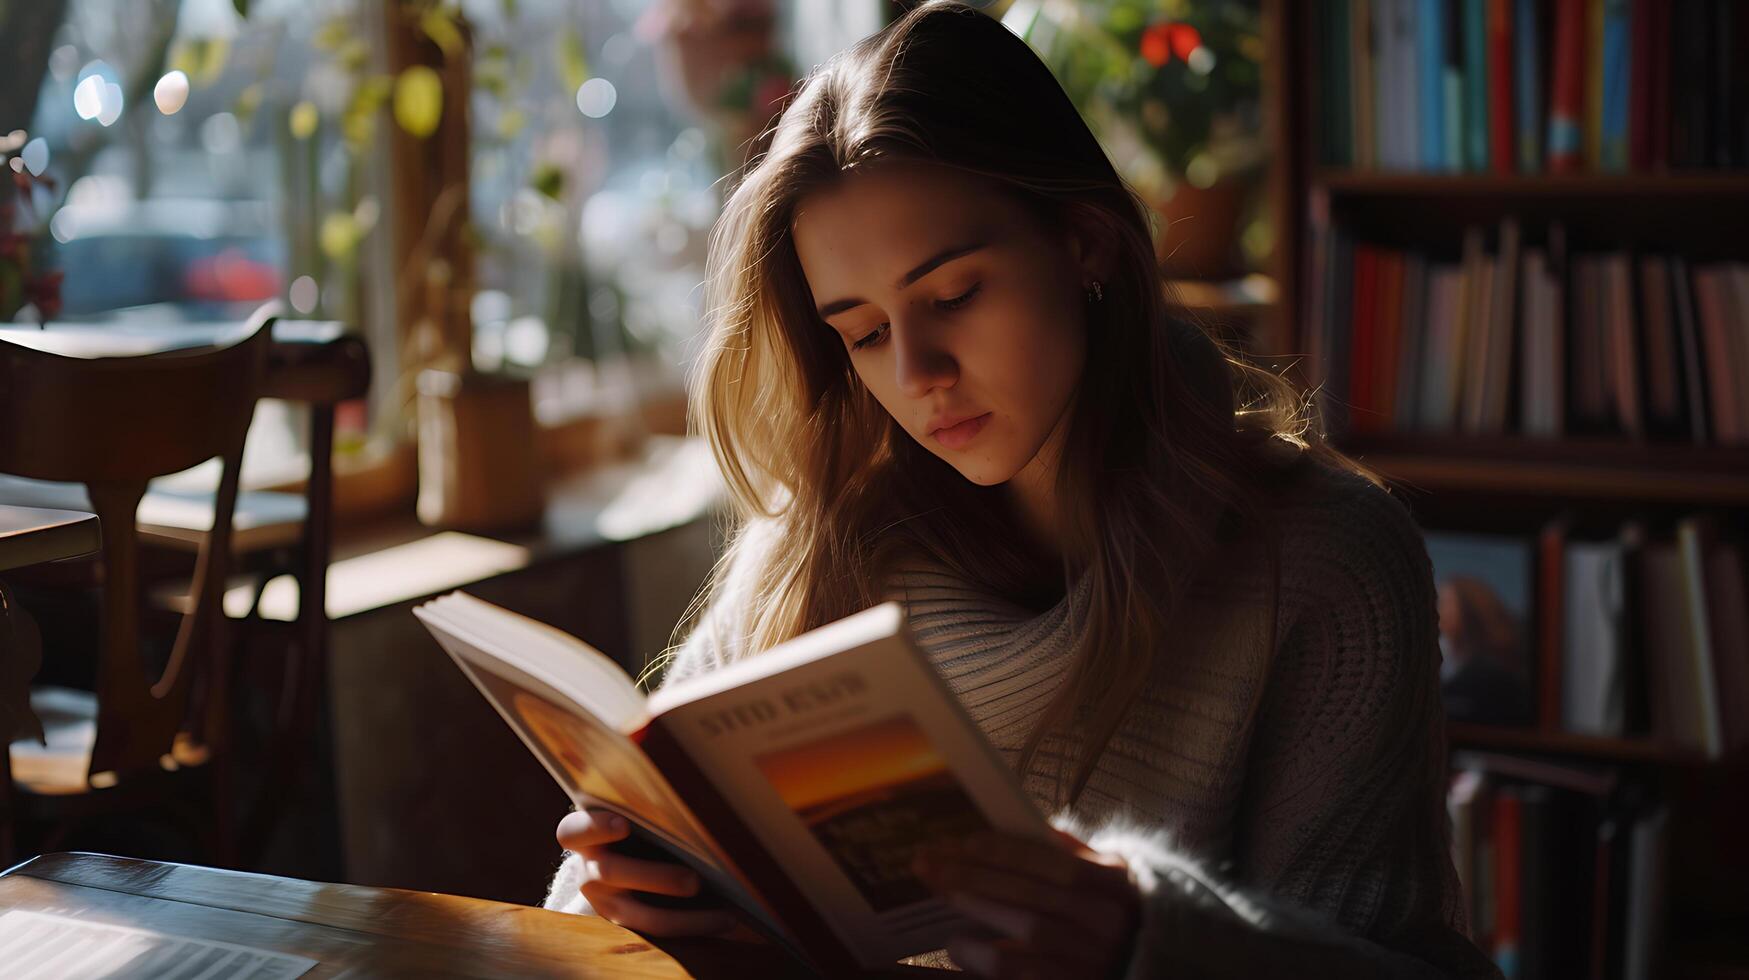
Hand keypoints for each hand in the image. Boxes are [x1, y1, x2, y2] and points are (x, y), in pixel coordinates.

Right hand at [555, 808, 738, 937]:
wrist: (623, 859)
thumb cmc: (636, 826)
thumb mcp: (630, 814)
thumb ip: (647, 808)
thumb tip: (701, 799)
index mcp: (586, 837)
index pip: (573, 832)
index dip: (595, 828)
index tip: (624, 825)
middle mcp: (590, 870)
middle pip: (612, 874)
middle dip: (657, 878)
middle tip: (694, 881)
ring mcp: (606, 902)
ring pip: (638, 916)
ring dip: (683, 918)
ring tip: (723, 917)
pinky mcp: (627, 925)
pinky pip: (657, 934)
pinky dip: (693, 929)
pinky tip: (725, 924)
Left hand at [914, 829, 1140, 979]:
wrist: (1142, 961)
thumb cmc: (1108, 907)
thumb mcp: (1103, 873)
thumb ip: (1068, 849)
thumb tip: (1021, 820)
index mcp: (1114, 885)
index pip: (1060, 864)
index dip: (1012, 853)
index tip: (968, 842)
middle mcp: (1107, 923)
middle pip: (1034, 896)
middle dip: (977, 877)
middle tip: (931, 865)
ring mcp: (1090, 959)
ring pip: (1028, 931)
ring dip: (979, 909)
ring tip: (942, 892)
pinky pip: (1019, 971)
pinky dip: (984, 956)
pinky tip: (957, 942)